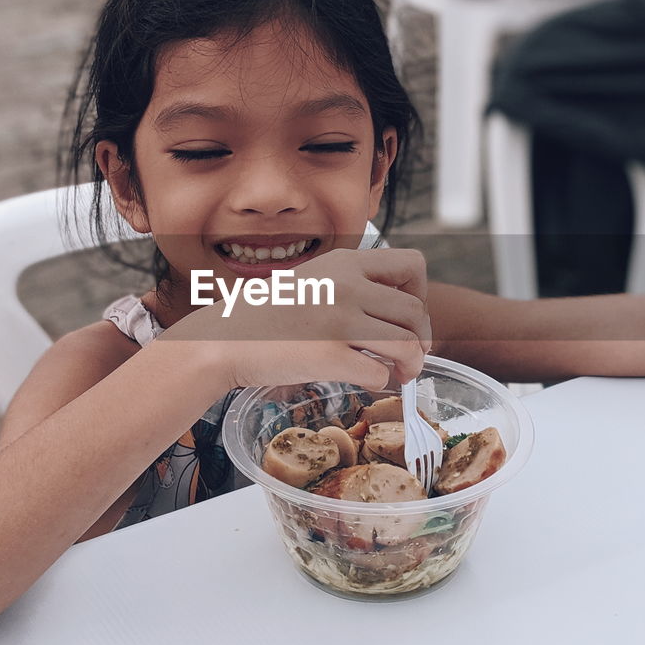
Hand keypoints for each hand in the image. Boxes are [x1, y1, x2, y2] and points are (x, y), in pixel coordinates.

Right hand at [163, 247, 430, 390]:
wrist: (222, 339)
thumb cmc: (265, 314)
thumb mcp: (312, 280)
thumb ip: (350, 286)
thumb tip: (393, 312)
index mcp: (345, 262)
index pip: (412, 265)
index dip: (420, 294)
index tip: (407, 317)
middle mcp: (348, 286)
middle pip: (415, 312)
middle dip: (421, 339)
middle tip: (411, 357)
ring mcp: (340, 321)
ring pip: (407, 344)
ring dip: (411, 364)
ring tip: (402, 374)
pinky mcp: (330, 356)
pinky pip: (380, 373)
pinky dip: (381, 382)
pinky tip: (368, 382)